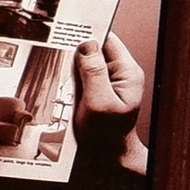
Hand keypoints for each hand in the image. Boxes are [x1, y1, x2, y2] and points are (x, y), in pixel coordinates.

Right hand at [73, 33, 147, 173]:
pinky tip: (65, 87)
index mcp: (127, 73)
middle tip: (61, 59)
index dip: (88, 34)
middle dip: (77, 52)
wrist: (107, 158)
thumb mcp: (99, 103)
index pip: (107, 40)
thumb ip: (93, 72)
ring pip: (86, 62)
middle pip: (95, 49)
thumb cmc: (106, 137)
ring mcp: (109, 82)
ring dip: (72, 67)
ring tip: (63, 78)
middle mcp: (120, 74)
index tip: (68, 31)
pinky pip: (82, 76)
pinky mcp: (98, 90)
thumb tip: (87, 45)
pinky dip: (71, 79)